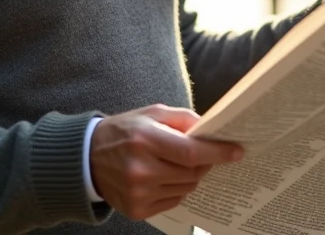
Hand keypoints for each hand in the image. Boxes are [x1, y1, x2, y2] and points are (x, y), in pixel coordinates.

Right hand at [90, 104, 243, 219]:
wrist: (87, 158)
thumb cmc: (125, 131)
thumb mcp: (151, 114)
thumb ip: (182, 119)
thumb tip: (212, 129)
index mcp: (144, 140)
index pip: (190, 152)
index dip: (217, 153)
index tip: (237, 151)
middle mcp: (140, 170)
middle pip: (192, 172)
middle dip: (204, 163)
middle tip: (201, 153)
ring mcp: (138, 193)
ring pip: (186, 188)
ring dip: (190, 176)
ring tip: (175, 163)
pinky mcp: (137, 210)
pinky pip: (174, 201)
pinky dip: (176, 189)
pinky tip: (162, 177)